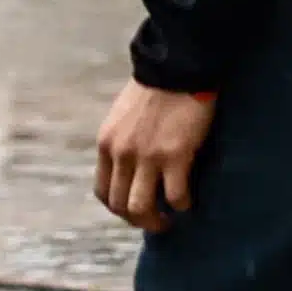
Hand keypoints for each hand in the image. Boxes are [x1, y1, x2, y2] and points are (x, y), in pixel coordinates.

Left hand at [95, 81, 215, 232]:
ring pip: (142, 208)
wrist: (176, 68)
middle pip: (120, 205)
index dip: (119, 208)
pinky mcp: (175, 156)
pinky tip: (188, 201)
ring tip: (169, 220)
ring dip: (156, 221)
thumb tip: (129, 168)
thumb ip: (121, 143)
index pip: (103, 192)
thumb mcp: (122, 118)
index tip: (135, 210)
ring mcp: (147, 157)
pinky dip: (182, 205)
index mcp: (106, 145)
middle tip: (156, 222)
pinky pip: (175, 196)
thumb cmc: (154, 90)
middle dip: (138, 220)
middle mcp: (121, 154)